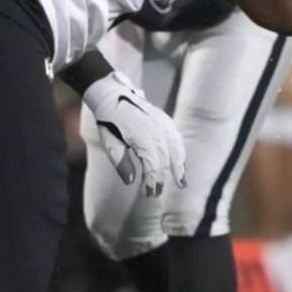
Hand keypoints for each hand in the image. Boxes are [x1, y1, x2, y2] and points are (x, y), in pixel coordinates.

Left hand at [83, 71, 186, 196]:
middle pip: (165, 161)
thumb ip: (122, 163)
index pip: (153, 167)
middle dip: (161, 178)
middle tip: (156, 193)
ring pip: (176, 151)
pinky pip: (177, 141)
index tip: (149, 194)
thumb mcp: (111, 144)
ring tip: (182, 183)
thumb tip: (130, 181)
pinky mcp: (167, 122)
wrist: (114, 97)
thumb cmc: (109, 123)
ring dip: (178, 168)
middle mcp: (158, 134)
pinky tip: (180, 163)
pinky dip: (180, 154)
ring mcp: (165, 127)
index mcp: (144, 140)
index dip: (152, 182)